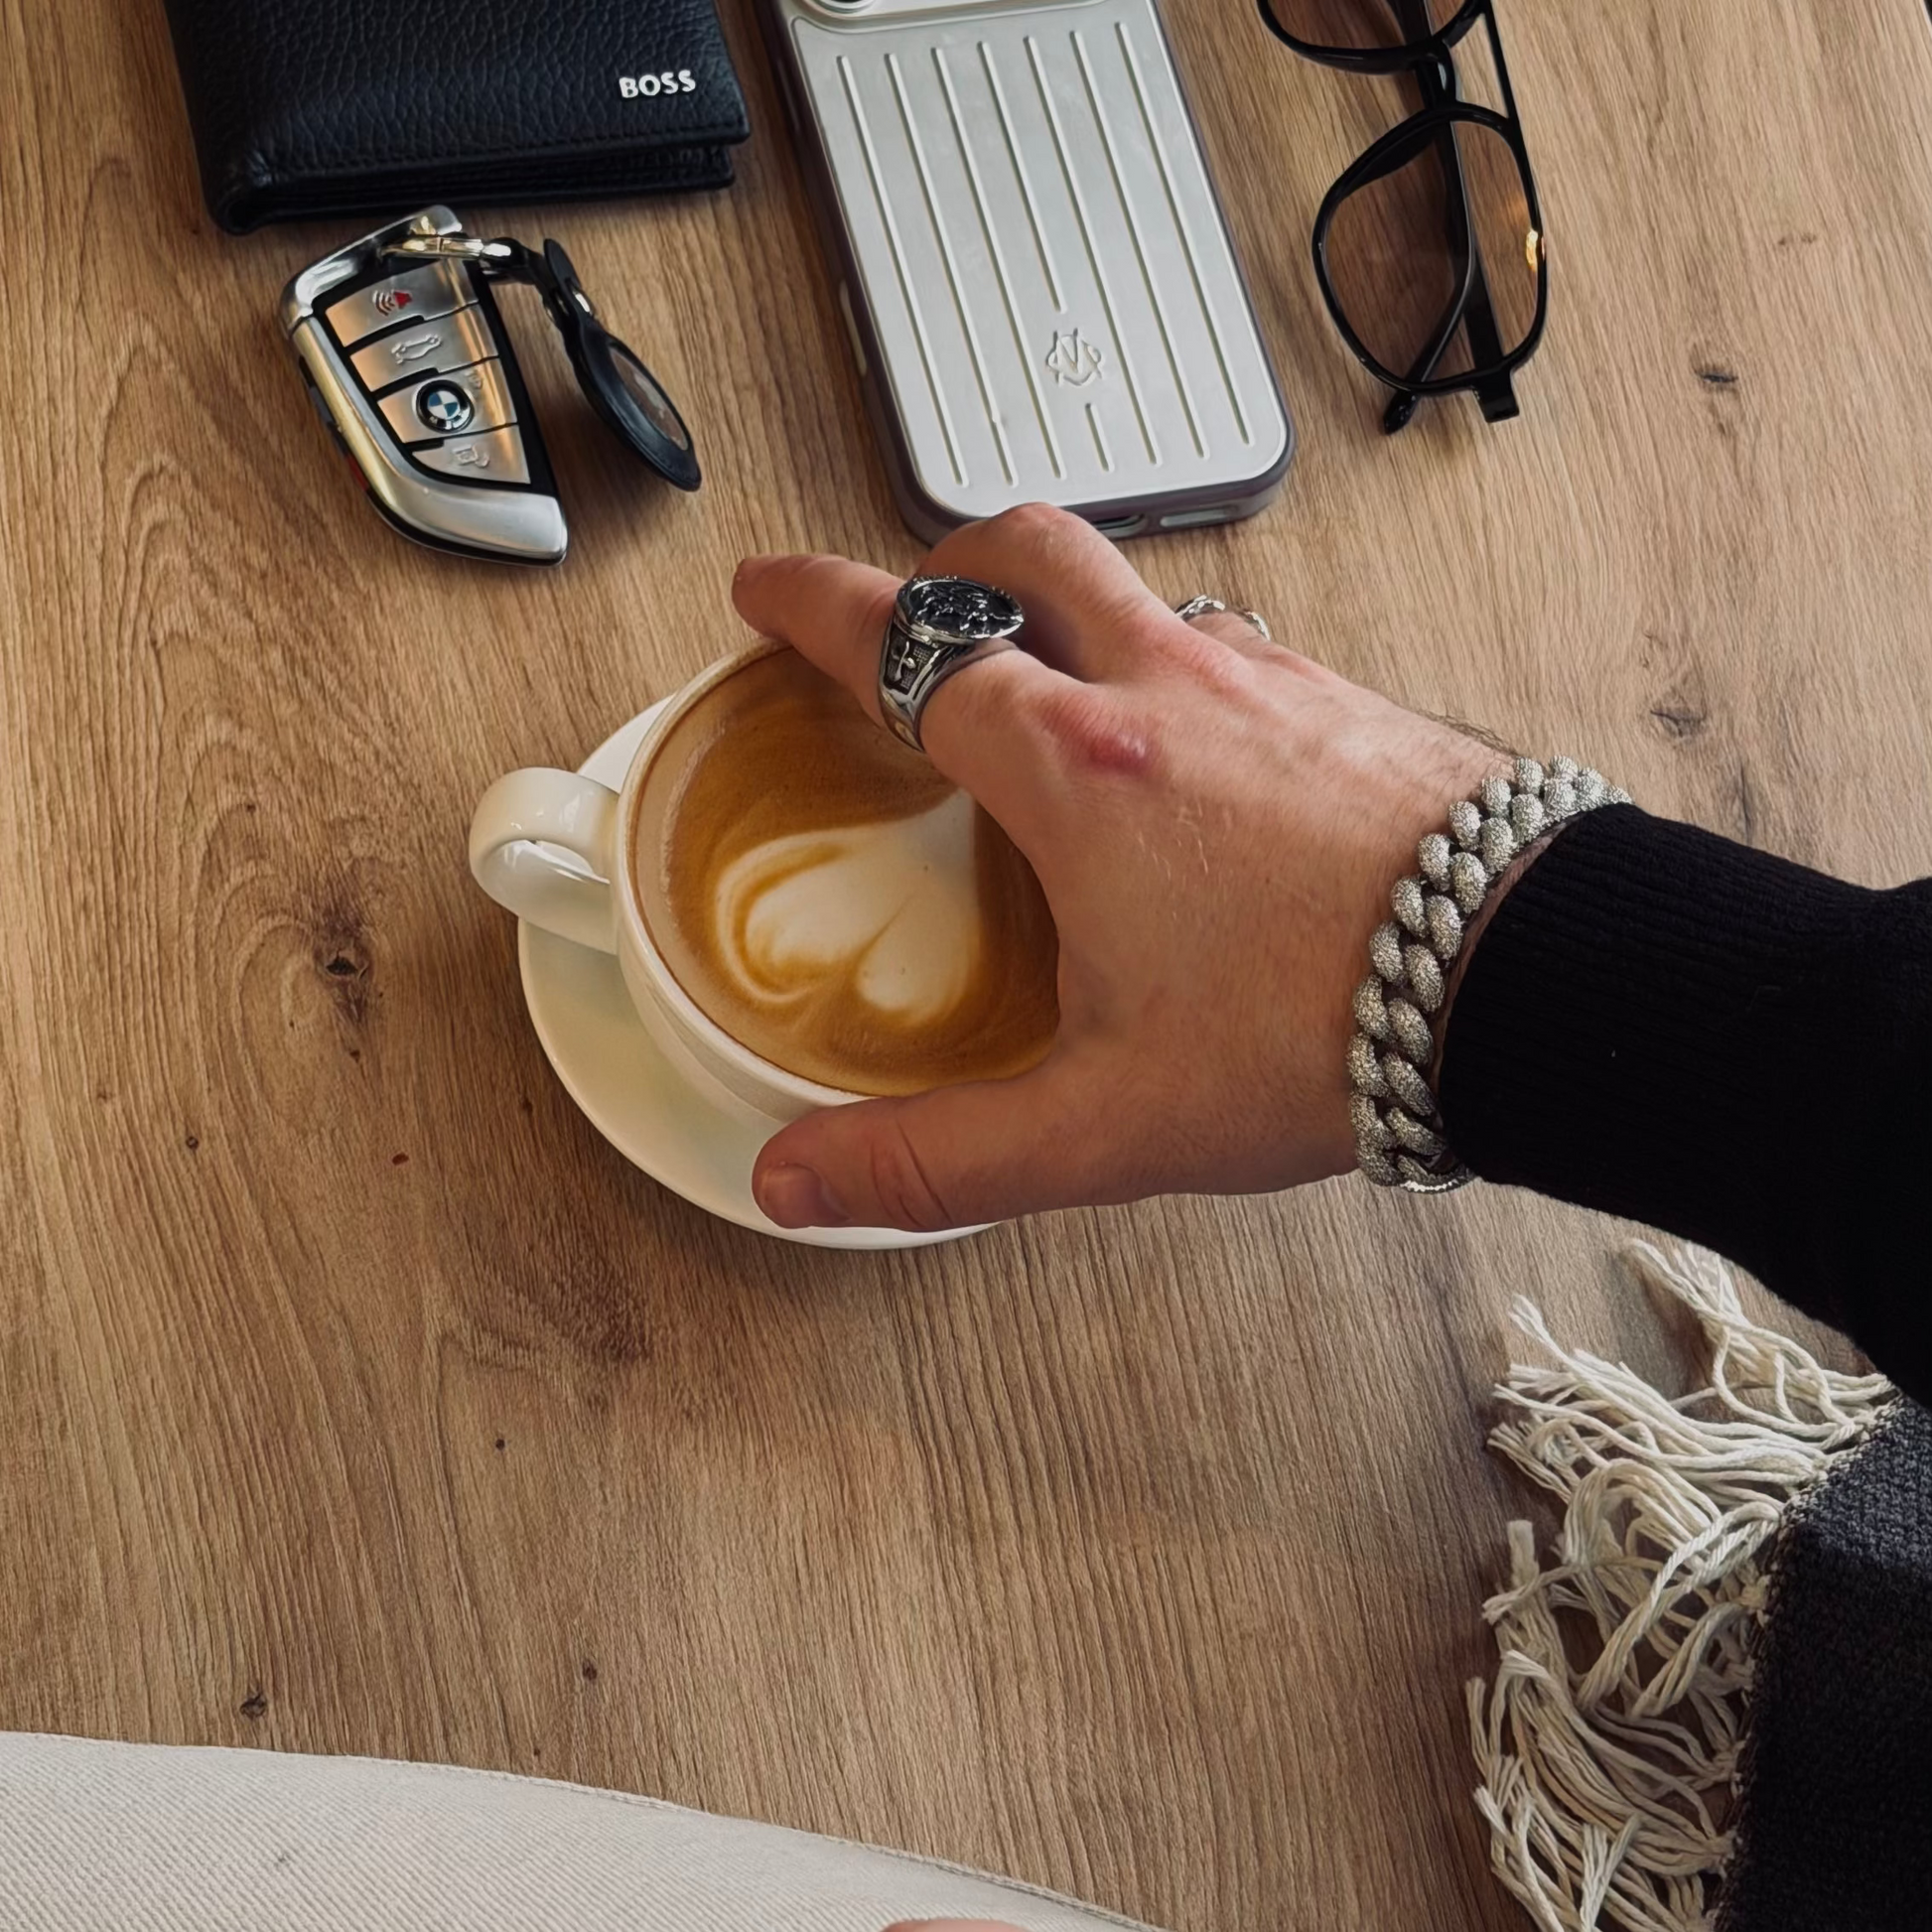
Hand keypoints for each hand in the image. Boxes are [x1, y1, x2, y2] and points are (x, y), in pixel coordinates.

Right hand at [731, 505, 1498, 1230]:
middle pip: (1024, 549)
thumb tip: (799, 1182)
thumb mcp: (1106, 1122)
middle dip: (942, 553)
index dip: (816, 605)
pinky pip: (1229, 640)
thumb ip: (940, 1156)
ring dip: (1066, 601)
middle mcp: (1164, 692)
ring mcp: (1265, 679)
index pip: (909, 645)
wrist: (1530, 978)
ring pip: (1135, 586)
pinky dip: (1170, 657)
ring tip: (1046, 677)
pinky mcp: (1343, 699)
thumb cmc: (1325, 1032)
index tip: (767, 587)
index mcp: (1077, 770)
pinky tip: (1191, 743)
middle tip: (906, 595)